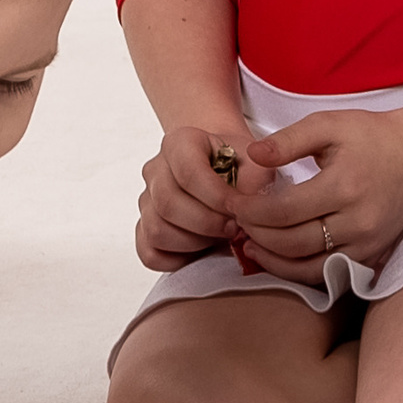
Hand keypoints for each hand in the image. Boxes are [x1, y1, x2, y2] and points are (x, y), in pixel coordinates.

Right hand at [134, 125, 273, 272]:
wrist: (228, 170)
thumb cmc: (240, 167)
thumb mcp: (257, 165)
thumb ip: (256, 183)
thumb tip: (248, 213)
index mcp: (180, 143)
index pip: (188, 173)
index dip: (216, 198)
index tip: (239, 211)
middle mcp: (156, 169)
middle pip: (168, 205)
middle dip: (207, 224)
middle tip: (234, 228)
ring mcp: (147, 200)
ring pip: (157, 231)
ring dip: (194, 242)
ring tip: (219, 236)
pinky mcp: (144, 228)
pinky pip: (149, 253)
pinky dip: (176, 259)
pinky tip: (200, 249)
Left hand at [227, 109, 402, 280]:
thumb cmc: (370, 136)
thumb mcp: (329, 124)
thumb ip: (288, 140)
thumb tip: (252, 155)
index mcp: (345, 186)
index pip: (284, 211)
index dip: (251, 211)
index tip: (233, 203)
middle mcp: (358, 221)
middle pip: (292, 243)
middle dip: (256, 235)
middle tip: (237, 222)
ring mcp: (367, 244)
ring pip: (308, 267)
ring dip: (272, 260)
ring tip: (249, 244)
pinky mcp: (371, 256)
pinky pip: (327, 273)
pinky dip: (297, 270)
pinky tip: (277, 256)